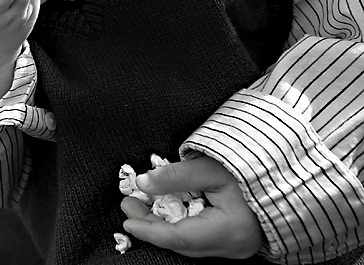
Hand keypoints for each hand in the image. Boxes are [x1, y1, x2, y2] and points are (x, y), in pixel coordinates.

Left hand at [120, 156, 263, 258]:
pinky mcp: (235, 242)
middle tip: (130, 203)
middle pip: (182, 242)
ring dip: (164, 226)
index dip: (150, 229)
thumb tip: (143, 183)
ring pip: (190, 243)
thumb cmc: (254, 171)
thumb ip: (175, 176)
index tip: (128, 218)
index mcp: (229, 231)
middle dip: (151, 225)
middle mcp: (232, 247)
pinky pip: (200, 239)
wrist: (287, 178)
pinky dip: (181, 226)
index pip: (179, 237)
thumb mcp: (211, 168)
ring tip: (143, 204)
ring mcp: (235, 248)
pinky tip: (167, 211)